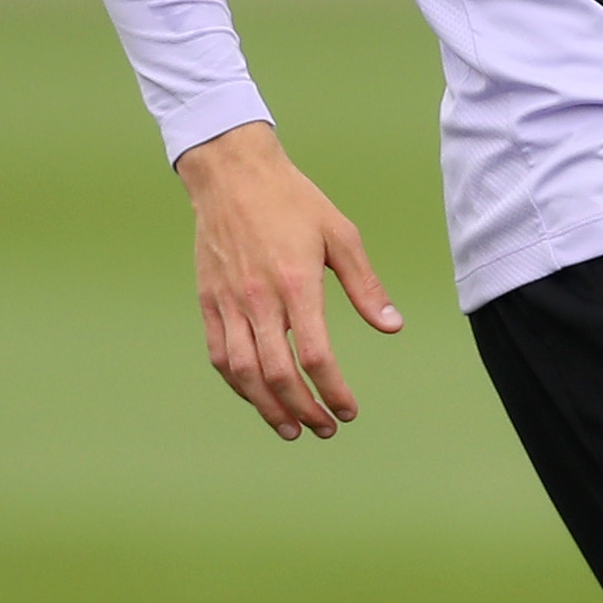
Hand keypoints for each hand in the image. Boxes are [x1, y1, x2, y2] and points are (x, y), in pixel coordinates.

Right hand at [175, 121, 404, 441]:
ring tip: (291, 429)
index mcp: (296, 283)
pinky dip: (238, 384)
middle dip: (304, 410)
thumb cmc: (292, 201)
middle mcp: (259, 299)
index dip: (334, 391)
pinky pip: (219, 356)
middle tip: (325, 429)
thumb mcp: (340, 235)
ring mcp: (228, 303)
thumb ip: (366, 286)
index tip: (349, 410)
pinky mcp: (209, 301)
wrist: (232, 173)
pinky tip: (257, 396)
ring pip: (243, 373)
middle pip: (278, 374)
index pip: (316, 355)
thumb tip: (393, 326)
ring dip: (268, 408)